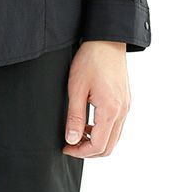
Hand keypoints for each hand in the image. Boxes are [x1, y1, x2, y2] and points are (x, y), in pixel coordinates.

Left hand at [62, 40, 130, 157]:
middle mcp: (123, 111)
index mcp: (111, 110)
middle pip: (109, 147)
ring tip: (77, 133)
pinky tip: (89, 121)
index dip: (80, 152)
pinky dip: (103, 130)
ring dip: (96, 141)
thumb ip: (75, 117)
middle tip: (70, 144)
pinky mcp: (126, 100)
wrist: (107, 40)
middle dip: (89, 151)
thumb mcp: (76, 88)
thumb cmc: (90, 59)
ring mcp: (126, 106)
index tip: (65, 147)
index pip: (98, 145)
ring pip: (114, 137)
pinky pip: (117, 125)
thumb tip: (72, 140)